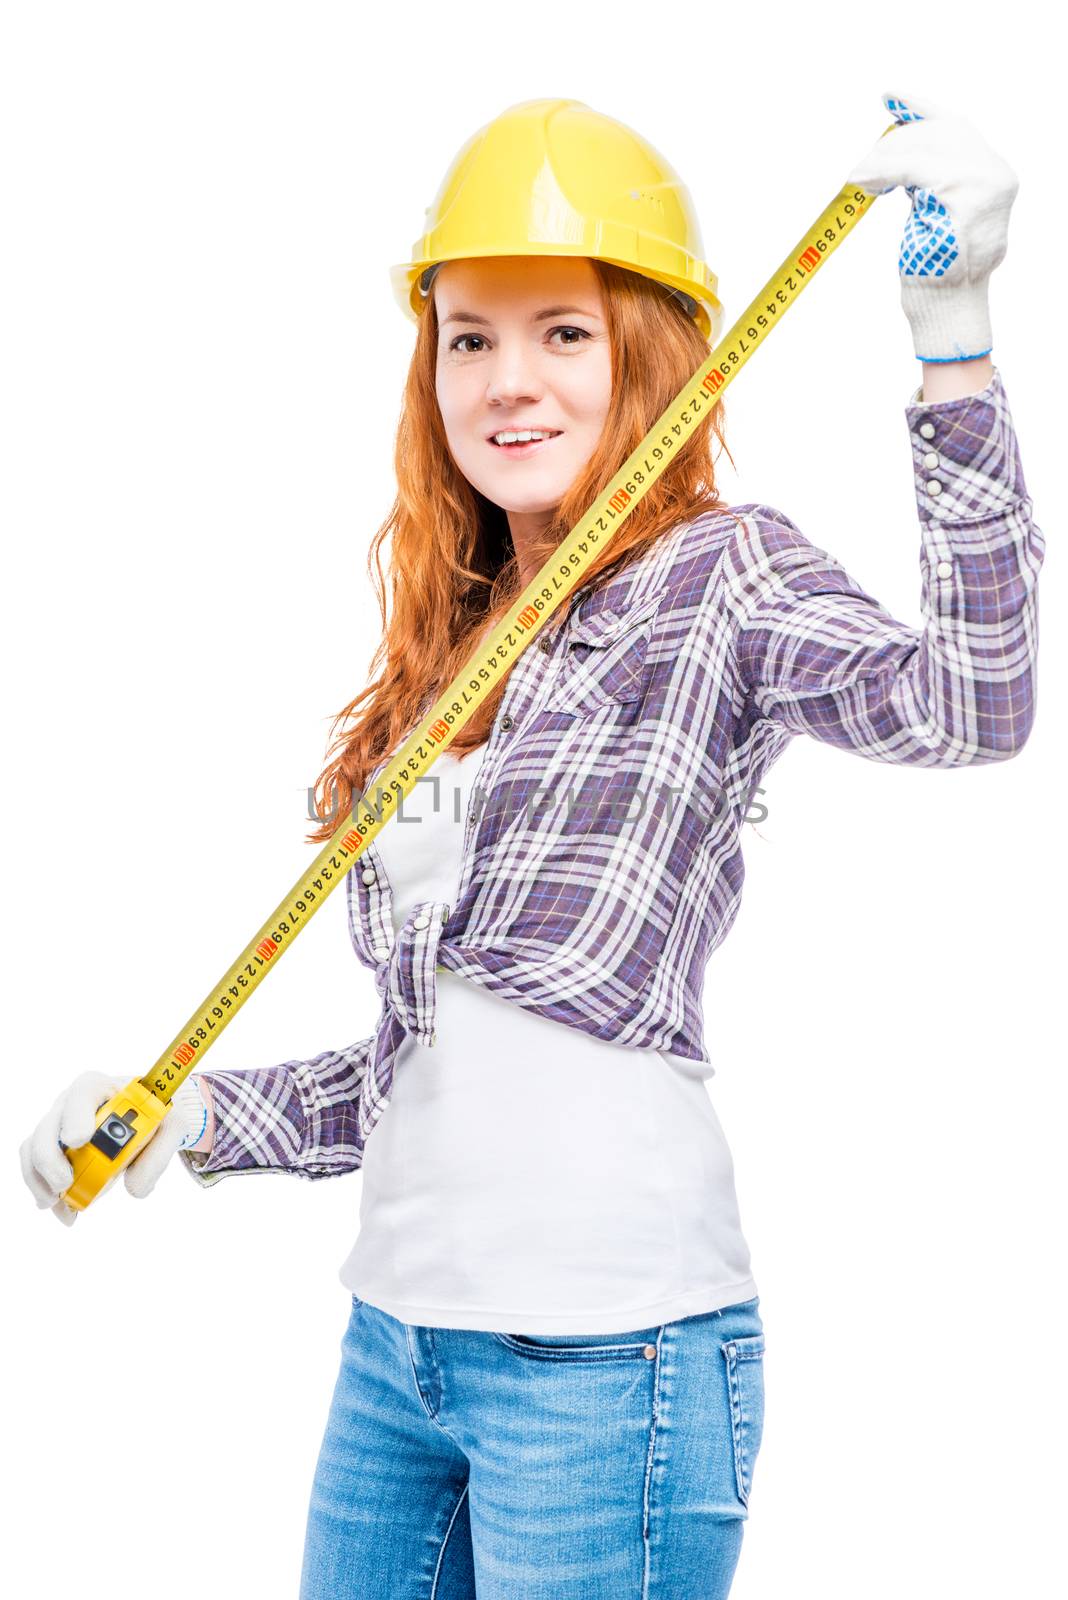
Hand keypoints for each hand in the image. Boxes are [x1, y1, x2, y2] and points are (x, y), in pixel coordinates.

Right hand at [20, 1073, 210, 1224]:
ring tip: (57, 1203)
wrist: (145, 1121)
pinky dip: (44, 1192)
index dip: (77, 1116)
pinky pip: (35, 1169)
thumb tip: (134, 1188)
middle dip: (50, 1158)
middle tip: (65, 1184)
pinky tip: (61, 1209)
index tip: (79, 1140)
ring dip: (39, 1180)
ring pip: (33, 1149)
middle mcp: (70, 1103)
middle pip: (48, 1126)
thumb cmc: (155, 1117)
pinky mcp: (51, 1149)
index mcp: (101, 1087)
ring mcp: (56, 1126)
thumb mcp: (171, 1129)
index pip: (83, 1093)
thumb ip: (159, 1156)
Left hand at [847, 90, 1018, 362]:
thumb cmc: (938, 271)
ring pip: (925, 148)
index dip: (921, 109)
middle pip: (940, 133)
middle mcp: (994, 175)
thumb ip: (929, 182)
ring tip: (861, 178)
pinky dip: (883, 171)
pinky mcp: (962, 196)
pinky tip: (862, 180)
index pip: (956, 128)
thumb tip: (896, 154)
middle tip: (866, 164)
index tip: (890, 97)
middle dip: (896, 142)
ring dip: (885, 159)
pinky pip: (914, 169)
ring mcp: (983, 184)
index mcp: (992, 176)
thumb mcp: (935, 215)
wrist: (948, 308)